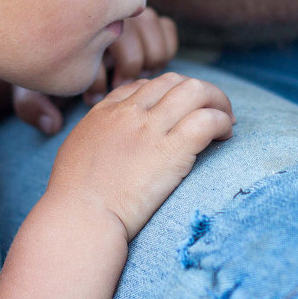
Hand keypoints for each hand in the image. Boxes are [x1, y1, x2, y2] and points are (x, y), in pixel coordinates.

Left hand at [12, 9, 178, 134]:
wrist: (68, 44)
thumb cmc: (52, 69)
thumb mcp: (32, 87)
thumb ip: (32, 106)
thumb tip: (52, 124)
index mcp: (79, 28)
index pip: (98, 57)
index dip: (95, 84)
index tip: (88, 98)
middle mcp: (110, 14)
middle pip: (133, 51)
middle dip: (124, 75)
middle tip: (114, 88)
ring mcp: (132, 13)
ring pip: (153, 40)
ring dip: (145, 63)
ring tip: (129, 77)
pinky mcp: (152, 18)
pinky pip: (166, 29)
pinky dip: (161, 50)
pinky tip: (145, 67)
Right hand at [44, 72, 233, 240]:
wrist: (79, 217)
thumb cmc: (72, 197)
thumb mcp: (77, 150)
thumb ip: (97, 135)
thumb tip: (112, 140)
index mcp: (106, 111)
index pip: (145, 86)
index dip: (168, 94)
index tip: (179, 112)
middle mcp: (130, 112)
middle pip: (174, 81)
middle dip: (197, 91)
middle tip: (210, 112)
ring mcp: (151, 129)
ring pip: (196, 91)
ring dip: (217, 101)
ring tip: (226, 120)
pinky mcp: (171, 150)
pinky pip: (207, 120)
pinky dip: (221, 121)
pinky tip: (225, 134)